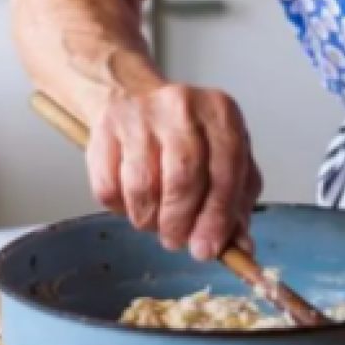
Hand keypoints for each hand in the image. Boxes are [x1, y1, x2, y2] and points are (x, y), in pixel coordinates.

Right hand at [86, 84, 262, 259]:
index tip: (208, 248)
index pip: (226, 171)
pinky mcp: (104, 129)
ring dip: (149, 219)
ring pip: (142, 186)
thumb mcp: (224, 158)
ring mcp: (140, 116)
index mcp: (221, 114)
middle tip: (177, 240)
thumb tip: (241, 247)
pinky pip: (108, 187)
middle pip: (182, 179)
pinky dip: (121, 208)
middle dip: (179, 223)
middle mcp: (182, 108)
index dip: (217, 217)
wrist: (133, 96)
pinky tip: (133, 201)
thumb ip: (236, 202)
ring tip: (155, 220)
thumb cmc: (187, 135)